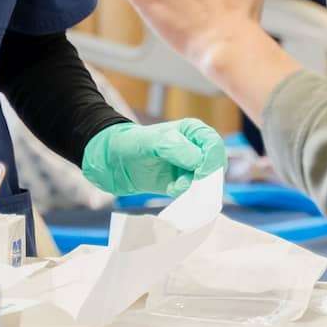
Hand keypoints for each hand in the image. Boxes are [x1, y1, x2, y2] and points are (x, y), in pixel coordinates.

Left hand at [81, 119, 227, 197]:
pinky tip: (170, 190)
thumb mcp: (151, 141)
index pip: (214, 145)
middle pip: (215, 166)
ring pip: (206, 183)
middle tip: (186, 183)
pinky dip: (187, 196)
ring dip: (195, 188)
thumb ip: (175, 147)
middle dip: (205, 178)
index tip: (199, 173)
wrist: (110, 160)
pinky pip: (193, 194)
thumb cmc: (130, 142)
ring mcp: (189, 168)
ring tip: (174, 187)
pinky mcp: (180, 184)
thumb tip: (199, 162)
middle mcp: (195, 149)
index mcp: (193, 131)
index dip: (211, 160)